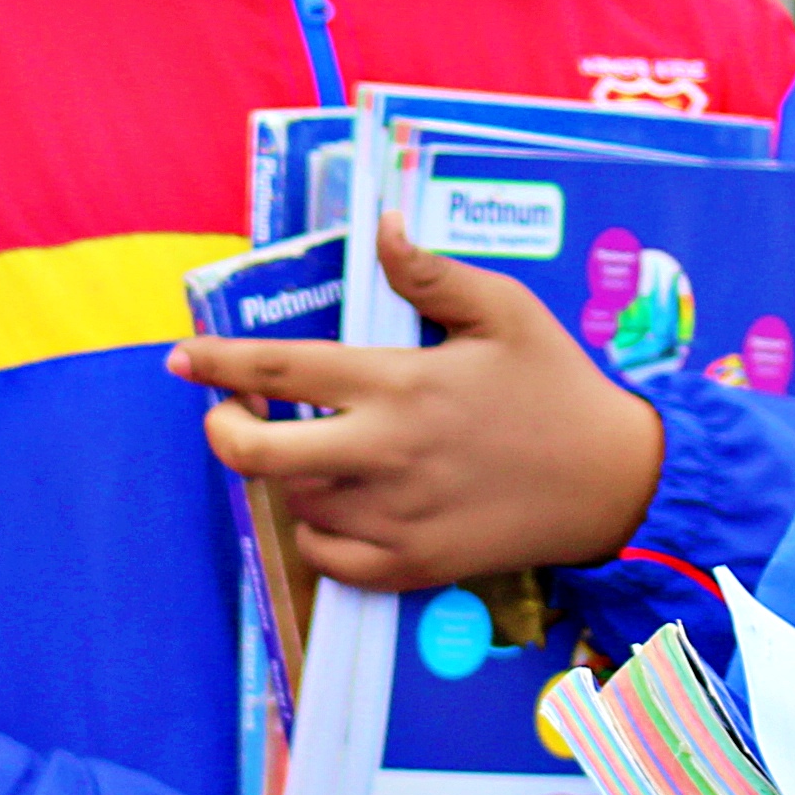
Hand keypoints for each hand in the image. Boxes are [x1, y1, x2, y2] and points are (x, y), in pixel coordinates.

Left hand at [172, 221, 666, 588]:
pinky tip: (340, 504)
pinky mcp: (411, 566)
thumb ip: (430, 273)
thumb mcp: (504, 311)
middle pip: (255, 455)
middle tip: (230, 417)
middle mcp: (383, 454)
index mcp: (398, 383)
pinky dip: (318, 533)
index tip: (181, 359)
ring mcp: (394, 517)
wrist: (614, 483)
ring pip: (292, 504)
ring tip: (311, 452)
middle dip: (222, 431)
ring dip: (285, 477)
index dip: (215, 364)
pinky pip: (328, 557)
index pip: (276, 373)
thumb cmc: (556, 387)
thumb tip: (380, 228)